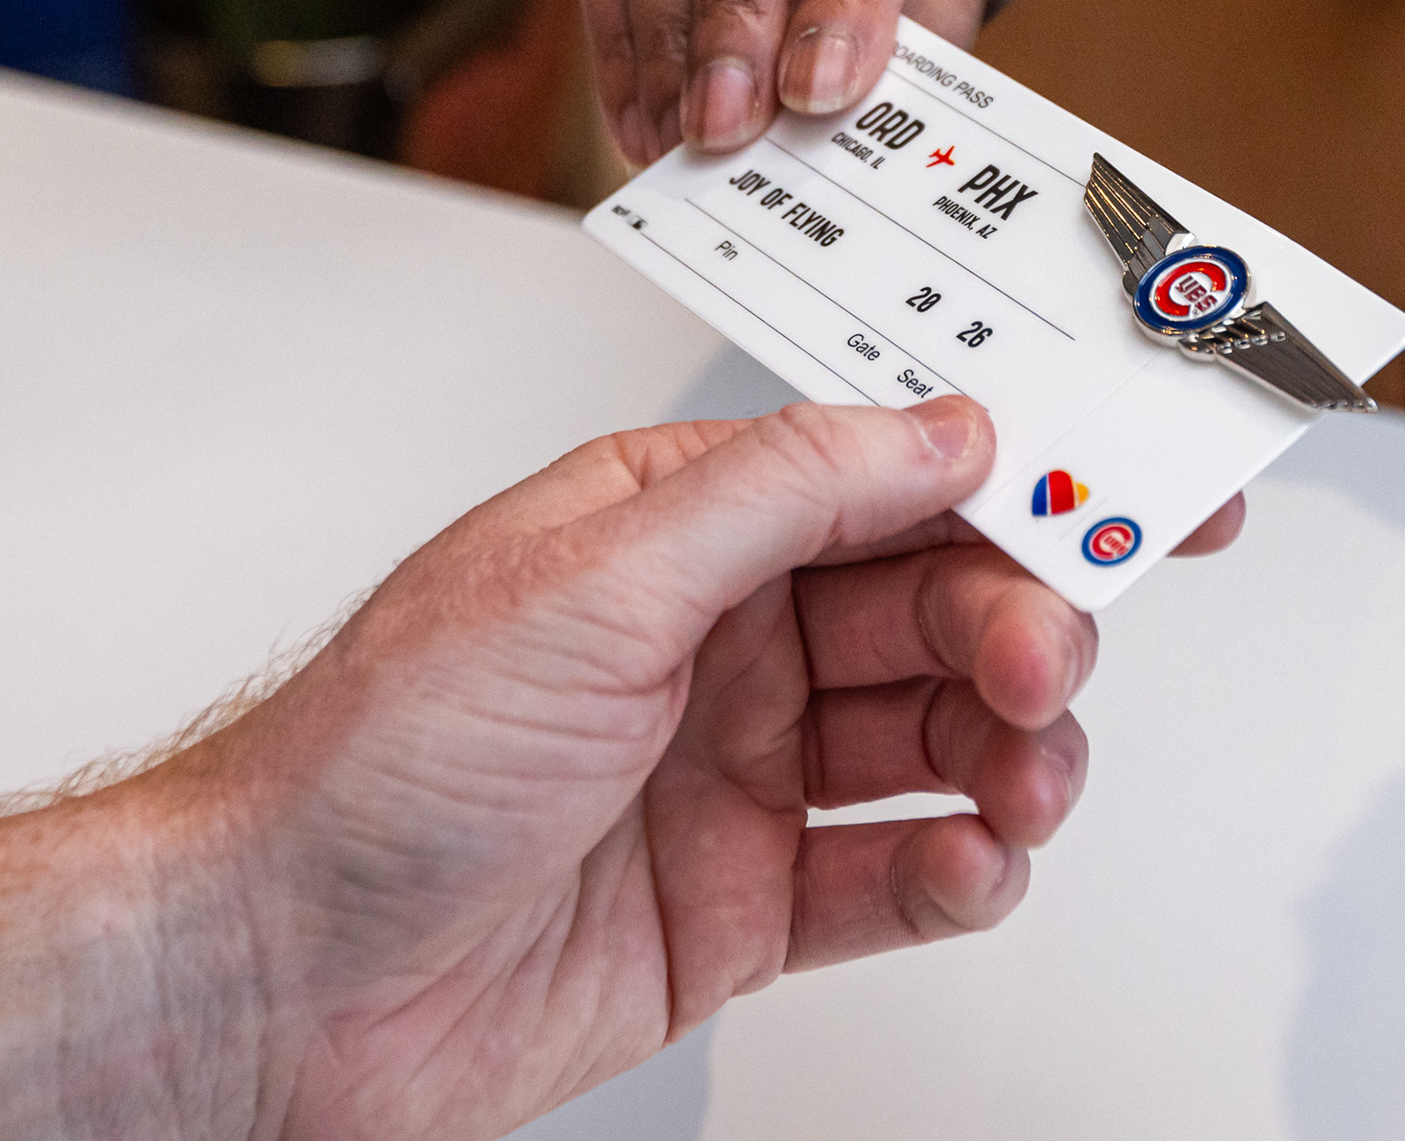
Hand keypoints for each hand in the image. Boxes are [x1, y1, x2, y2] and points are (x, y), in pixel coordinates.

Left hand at [155, 397, 1240, 1140]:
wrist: (272, 975)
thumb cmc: (371, 761)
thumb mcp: (592, 578)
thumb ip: (785, 495)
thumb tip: (936, 429)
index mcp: (674, 530)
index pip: (884, 478)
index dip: (1018, 480)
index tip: (1133, 492)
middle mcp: (714, 643)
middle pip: (931, 608)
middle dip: (1016, 625)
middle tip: (1040, 660)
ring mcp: (733, 776)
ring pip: (935, 741)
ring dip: (1010, 751)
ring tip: (1022, 776)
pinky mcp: (740, 909)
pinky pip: (893, 876)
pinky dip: (959, 868)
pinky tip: (970, 860)